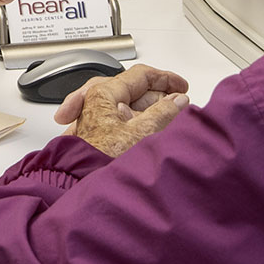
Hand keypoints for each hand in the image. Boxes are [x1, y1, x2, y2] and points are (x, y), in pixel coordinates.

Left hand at [52, 64, 192, 158]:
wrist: (81, 188)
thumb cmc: (100, 162)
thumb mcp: (141, 133)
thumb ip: (163, 113)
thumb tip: (178, 100)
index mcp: (102, 94)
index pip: (138, 76)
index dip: (164, 79)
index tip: (181, 86)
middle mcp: (95, 105)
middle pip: (132, 92)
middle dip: (156, 97)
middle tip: (176, 102)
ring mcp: (96, 123)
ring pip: (128, 109)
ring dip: (150, 113)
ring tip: (169, 120)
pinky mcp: (98, 140)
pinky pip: (122, 126)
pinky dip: (140, 126)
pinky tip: (152, 134)